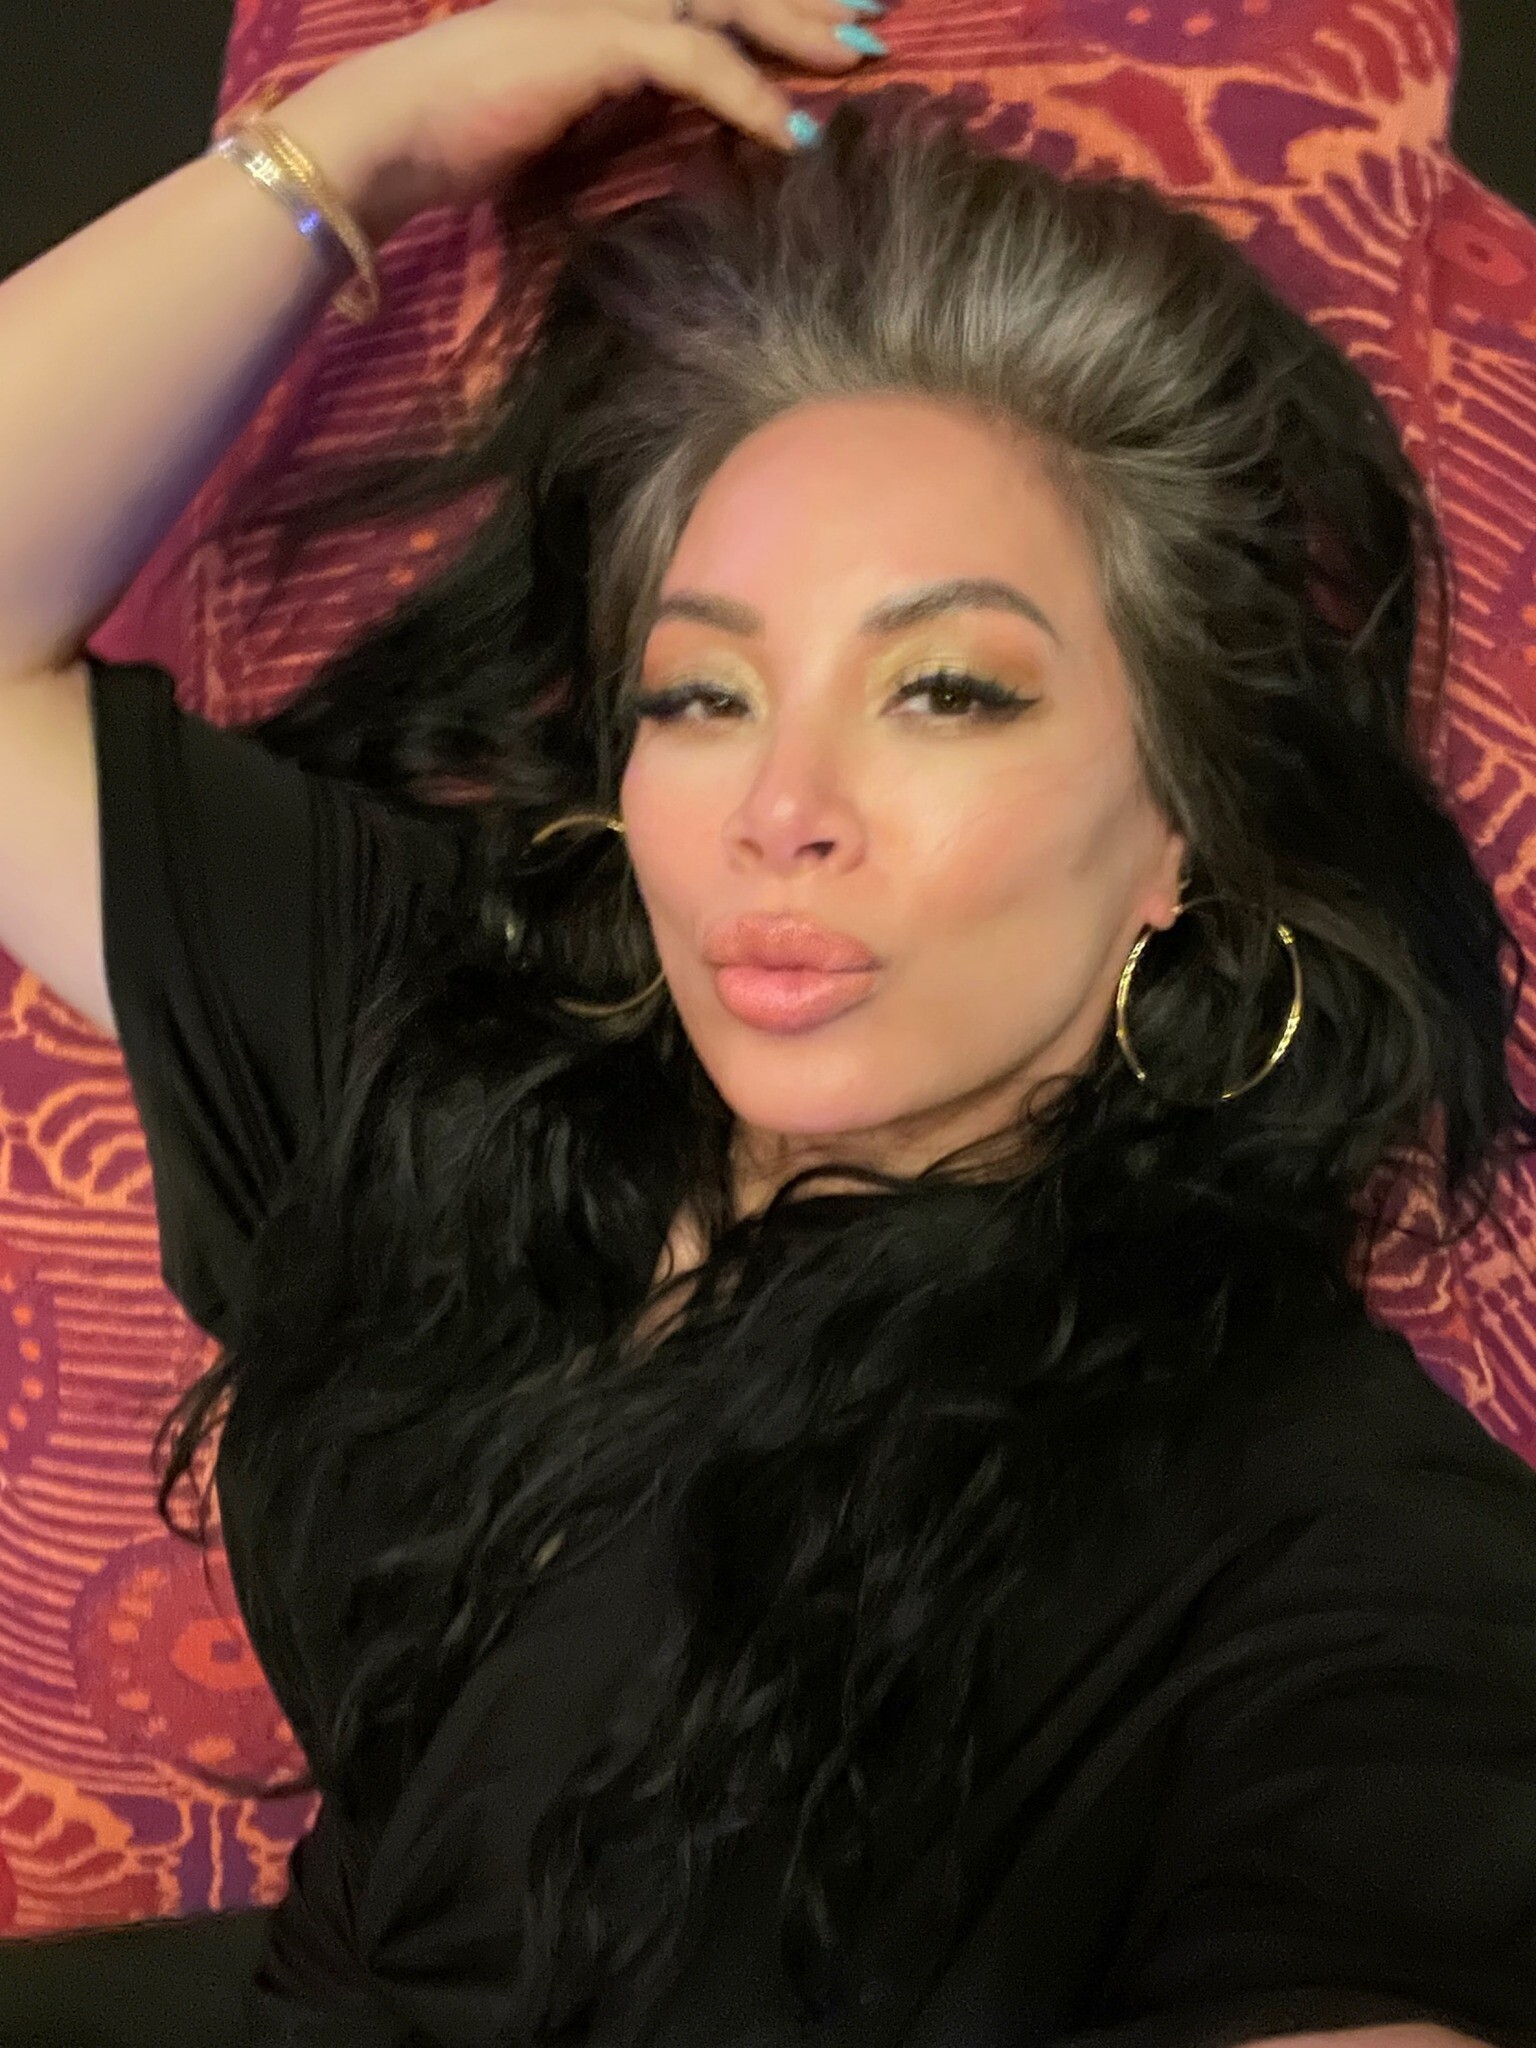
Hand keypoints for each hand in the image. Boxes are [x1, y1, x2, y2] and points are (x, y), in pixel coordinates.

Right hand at [269, 0, 888, 241]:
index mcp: (602, 12)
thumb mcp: (563, 129)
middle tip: (871, 24)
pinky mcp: (599, 38)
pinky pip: (699, 59)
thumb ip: (620, 122)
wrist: (394, 132)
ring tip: (859, 60)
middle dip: (804, 3)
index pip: (703, 0)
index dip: (769, 10)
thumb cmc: (461, 142)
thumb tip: (672, 150)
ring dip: (797, 33)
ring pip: (726, 6)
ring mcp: (604, 7)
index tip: (828, 32)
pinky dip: (750, 96)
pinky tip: (795, 135)